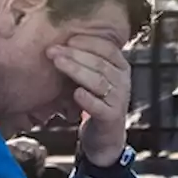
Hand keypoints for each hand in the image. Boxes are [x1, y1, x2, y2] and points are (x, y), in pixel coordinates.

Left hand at [47, 36, 130, 166]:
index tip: (67, 39)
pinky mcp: (111, 118)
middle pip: (100, 63)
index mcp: (121, 68)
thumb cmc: (96, 102)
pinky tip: (75, 93)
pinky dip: (86, 99)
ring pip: (98, 82)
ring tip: (58, 63)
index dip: (88, 42)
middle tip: (53, 50)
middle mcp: (124, 82)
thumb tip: (62, 39)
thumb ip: (87, 61)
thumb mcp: (95, 78)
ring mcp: (119, 101)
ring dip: (76, 71)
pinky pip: (99, 107)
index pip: (108, 48)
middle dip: (75, 55)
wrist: (105, 137)